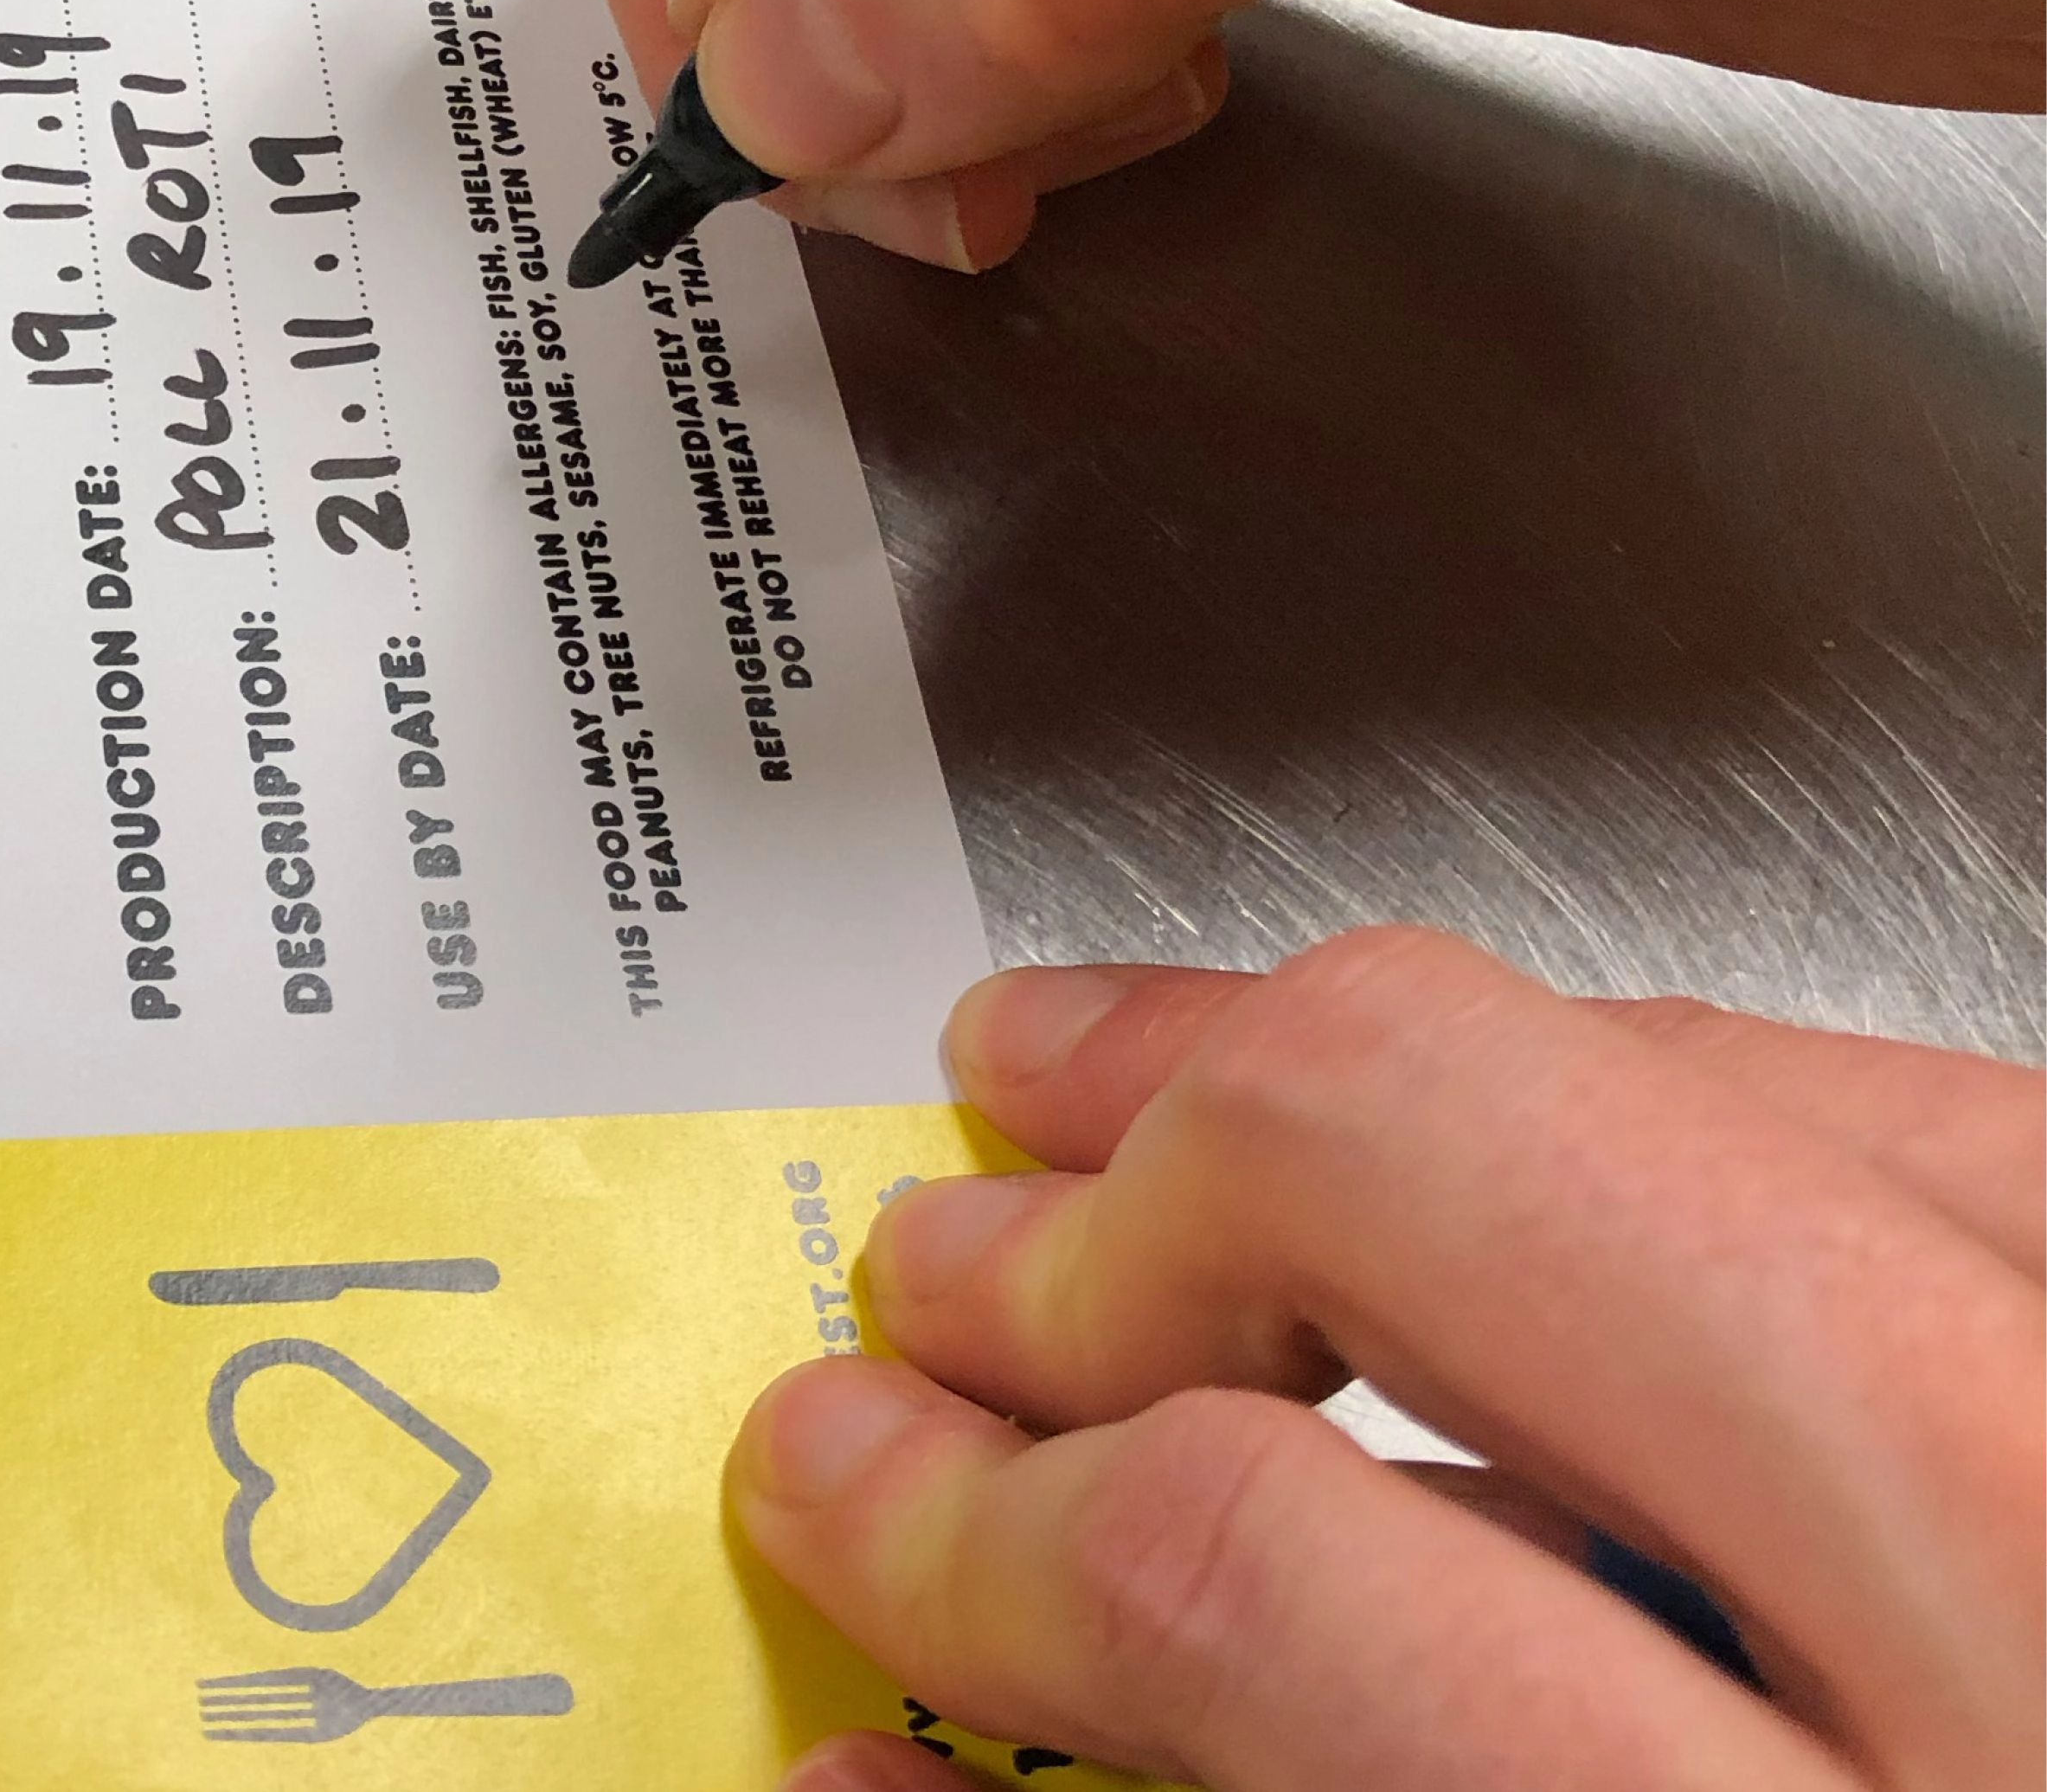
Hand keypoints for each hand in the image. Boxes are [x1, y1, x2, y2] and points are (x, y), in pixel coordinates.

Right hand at [729, 929, 2044, 1789]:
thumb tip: (900, 1778)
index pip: (1281, 1591)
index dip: (978, 1527)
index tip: (844, 1494)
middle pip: (1435, 1153)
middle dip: (1106, 1216)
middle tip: (942, 1286)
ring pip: (1674, 1038)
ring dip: (1321, 1061)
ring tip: (1096, 1081)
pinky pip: (1911, 1100)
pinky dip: (1633, 1091)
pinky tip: (1487, 1130)